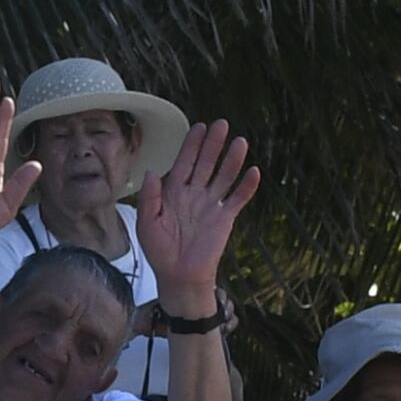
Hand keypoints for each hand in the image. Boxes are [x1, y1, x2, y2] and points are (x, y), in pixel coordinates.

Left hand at [126, 117, 257, 298]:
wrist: (178, 277)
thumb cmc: (160, 251)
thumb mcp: (147, 224)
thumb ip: (150, 198)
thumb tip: (152, 172)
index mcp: (174, 192)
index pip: (185, 162)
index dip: (192, 145)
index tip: (199, 127)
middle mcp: (194, 193)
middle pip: (206, 164)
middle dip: (213, 144)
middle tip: (221, 124)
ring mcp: (211, 204)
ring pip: (224, 176)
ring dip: (232, 160)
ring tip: (240, 142)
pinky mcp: (225, 218)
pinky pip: (238, 199)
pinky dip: (246, 186)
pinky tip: (253, 172)